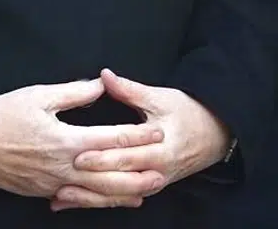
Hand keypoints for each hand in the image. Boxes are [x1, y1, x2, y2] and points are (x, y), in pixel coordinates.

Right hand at [0, 77, 164, 207]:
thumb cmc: (1, 115)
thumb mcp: (38, 95)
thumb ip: (74, 92)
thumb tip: (101, 85)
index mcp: (64, 140)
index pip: (110, 138)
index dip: (136, 135)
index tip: (157, 131)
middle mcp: (62, 167)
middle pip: (109, 174)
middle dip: (138, 173)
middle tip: (164, 170)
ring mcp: (53, 184)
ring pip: (96, 194)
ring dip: (124, 193)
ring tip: (148, 190)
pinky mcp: (43, 192)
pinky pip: (78, 200)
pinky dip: (100, 202)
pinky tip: (113, 201)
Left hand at [53, 68, 230, 210]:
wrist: (215, 134)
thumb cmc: (188, 112)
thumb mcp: (161, 97)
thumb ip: (130, 90)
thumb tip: (105, 76)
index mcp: (161, 147)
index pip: (128, 154)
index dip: (103, 155)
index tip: (78, 153)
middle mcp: (157, 170)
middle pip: (120, 178)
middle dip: (91, 180)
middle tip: (63, 177)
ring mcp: (154, 183)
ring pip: (119, 195)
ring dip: (91, 197)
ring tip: (62, 196)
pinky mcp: (149, 187)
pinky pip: (122, 198)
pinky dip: (99, 200)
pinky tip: (76, 201)